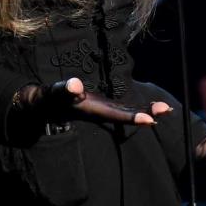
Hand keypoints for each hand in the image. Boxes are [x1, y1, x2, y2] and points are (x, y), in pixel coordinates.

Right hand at [17, 77, 172, 125]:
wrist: (37, 106)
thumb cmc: (43, 100)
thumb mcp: (51, 94)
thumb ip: (62, 90)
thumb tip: (76, 85)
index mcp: (90, 110)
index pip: (115, 115)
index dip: (132, 117)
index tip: (150, 120)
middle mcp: (98, 112)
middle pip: (126, 115)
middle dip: (147, 114)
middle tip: (168, 109)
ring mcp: (99, 110)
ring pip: (125, 112)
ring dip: (144, 111)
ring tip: (164, 108)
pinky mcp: (97, 106)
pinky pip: (120, 108)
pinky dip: (134, 107)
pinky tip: (145, 107)